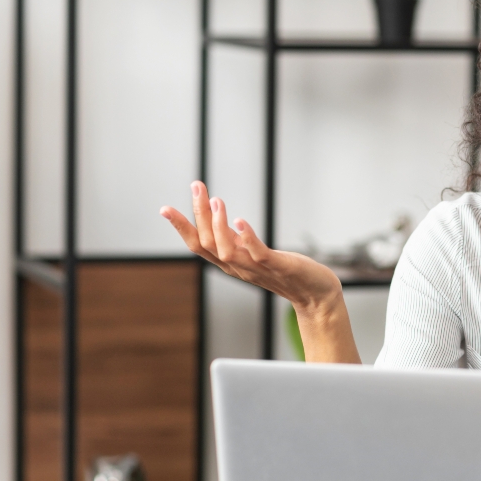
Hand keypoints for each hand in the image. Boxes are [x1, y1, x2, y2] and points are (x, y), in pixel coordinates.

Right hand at [159, 181, 342, 311]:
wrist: (314, 294)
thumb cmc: (284, 271)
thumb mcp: (252, 252)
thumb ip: (234, 240)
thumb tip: (215, 217)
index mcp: (230, 262)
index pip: (198, 245)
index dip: (181, 227)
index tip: (165, 208)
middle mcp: (238, 267)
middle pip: (208, 244)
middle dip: (198, 215)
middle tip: (196, 186)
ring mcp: (257, 269)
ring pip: (227, 251)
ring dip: (219, 225)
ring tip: (218, 201)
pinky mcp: (278, 267)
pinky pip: (258, 254)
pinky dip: (248, 238)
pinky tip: (241, 220)